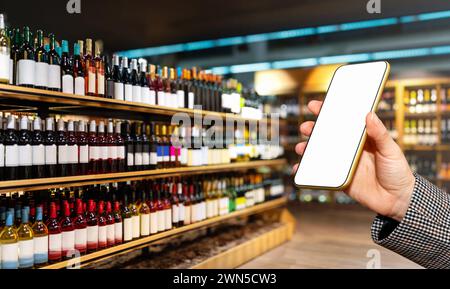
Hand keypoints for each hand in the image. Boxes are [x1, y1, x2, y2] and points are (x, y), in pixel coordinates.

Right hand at [293, 100, 414, 221]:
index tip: (316, 106)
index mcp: (361, 139)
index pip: (343, 122)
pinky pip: (321, 174)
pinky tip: (299, 169)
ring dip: (308, 149)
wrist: (399, 200)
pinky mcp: (340, 179)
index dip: (329, 113)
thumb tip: (369, 114)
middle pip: (327, 136)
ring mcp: (343, 164)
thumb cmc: (398, 172)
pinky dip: (308, 172)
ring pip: (321, 153)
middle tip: (306, 127)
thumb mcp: (391, 150)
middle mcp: (350, 150)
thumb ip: (380, 134)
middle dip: (313, 130)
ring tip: (301, 148)